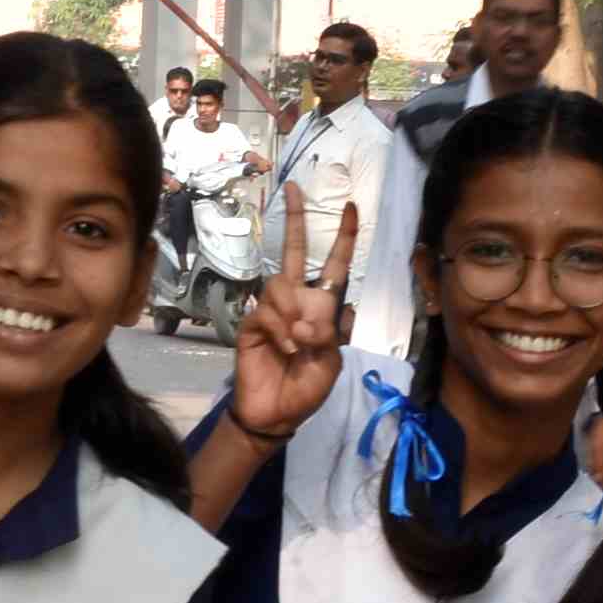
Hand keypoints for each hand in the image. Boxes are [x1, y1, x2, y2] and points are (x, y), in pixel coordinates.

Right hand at [232, 193, 353, 443]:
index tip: (351, 208)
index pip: (334, 267)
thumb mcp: (332, 362)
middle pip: (293, 252)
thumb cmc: (307, 389)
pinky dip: (281, 332)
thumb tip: (307, 318)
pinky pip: (268, 312)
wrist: (277, 413)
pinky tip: (286, 350)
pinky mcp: (252, 322)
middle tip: (295, 189)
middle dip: (296, 220)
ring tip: (299, 345)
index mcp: (322, 308)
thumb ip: (328, 335)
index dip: (343, 239)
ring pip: (282, 286)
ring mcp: (272, 310)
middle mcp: (296, 301)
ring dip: (295, 316)